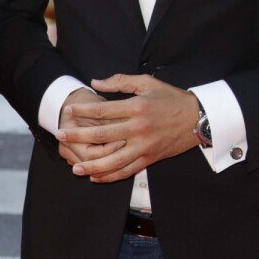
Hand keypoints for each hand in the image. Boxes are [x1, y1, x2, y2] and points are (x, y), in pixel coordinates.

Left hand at [57, 76, 199, 183]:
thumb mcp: (147, 83)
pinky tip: (95, 176)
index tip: (68, 111)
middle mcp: (138, 128)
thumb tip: (96, 83)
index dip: (83, 111)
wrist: (198, 118)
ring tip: (74, 167)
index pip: (102, 110)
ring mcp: (144, 146)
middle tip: (60, 136)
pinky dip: (110, 176)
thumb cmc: (171, 98)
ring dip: (92, 165)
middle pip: (102, 136)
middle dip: (78, 137)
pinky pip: (127, 171)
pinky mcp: (150, 159)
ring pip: (113, 160)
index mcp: (136, 108)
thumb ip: (120, 81)